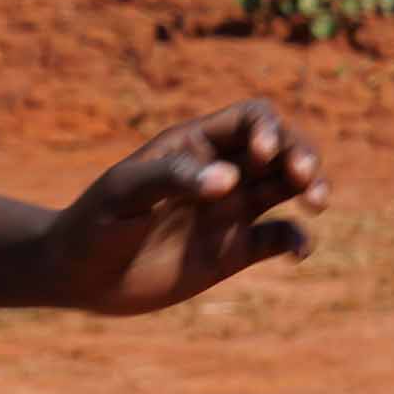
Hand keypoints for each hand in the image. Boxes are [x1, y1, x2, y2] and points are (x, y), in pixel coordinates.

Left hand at [39, 98, 324, 315]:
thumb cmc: (93, 224)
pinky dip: (298, 240)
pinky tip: (297, 252)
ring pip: (290, 186)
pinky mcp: (234, 251)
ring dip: (313, 187)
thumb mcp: (125, 193)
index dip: (268, 129)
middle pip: (282, 147)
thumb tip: (230, 180)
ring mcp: (230, 210)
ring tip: (316, 203)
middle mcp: (221, 171)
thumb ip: (173, 178)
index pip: (252, 118)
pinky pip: (280, 237)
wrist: (78, 275)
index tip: (259, 155)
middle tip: (303, 178)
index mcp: (195, 144)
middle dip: (302, 153)